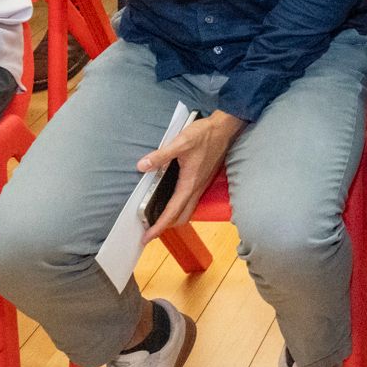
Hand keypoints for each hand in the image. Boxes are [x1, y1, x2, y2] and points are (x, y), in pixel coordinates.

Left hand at [137, 111, 244, 243]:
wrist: (225, 129)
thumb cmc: (204, 135)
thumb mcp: (181, 142)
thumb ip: (161, 155)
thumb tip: (142, 166)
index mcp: (189, 184)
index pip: (172, 212)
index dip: (158, 226)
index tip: (147, 238)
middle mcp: (196, 188)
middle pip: (181, 217)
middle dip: (165, 227)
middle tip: (150, 231)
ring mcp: (201, 185)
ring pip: (187, 210)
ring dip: (173, 218)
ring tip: (158, 219)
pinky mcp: (203, 180)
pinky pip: (191, 201)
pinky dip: (180, 208)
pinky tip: (173, 201)